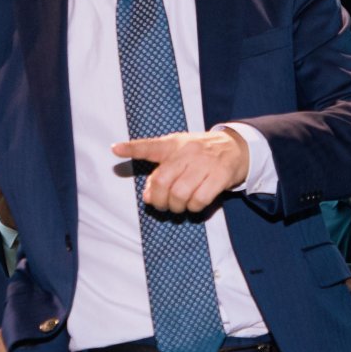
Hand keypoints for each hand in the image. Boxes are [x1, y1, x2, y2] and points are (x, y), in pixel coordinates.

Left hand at [112, 127, 250, 216]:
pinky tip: (194, 204)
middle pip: (162, 181)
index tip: (115, 149)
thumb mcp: (179, 153)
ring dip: (177, 206)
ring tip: (179, 206)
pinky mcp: (220, 175)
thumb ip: (161, 172)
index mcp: (173, 144)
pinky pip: (200, 199)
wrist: (235, 147)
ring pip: (180, 193)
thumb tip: (147, 196)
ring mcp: (205, 163)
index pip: (150, 146)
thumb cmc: (200, 153)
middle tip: (162, 204)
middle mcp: (187, 151)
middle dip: (158, 199)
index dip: (132, 149)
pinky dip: (194, 207)